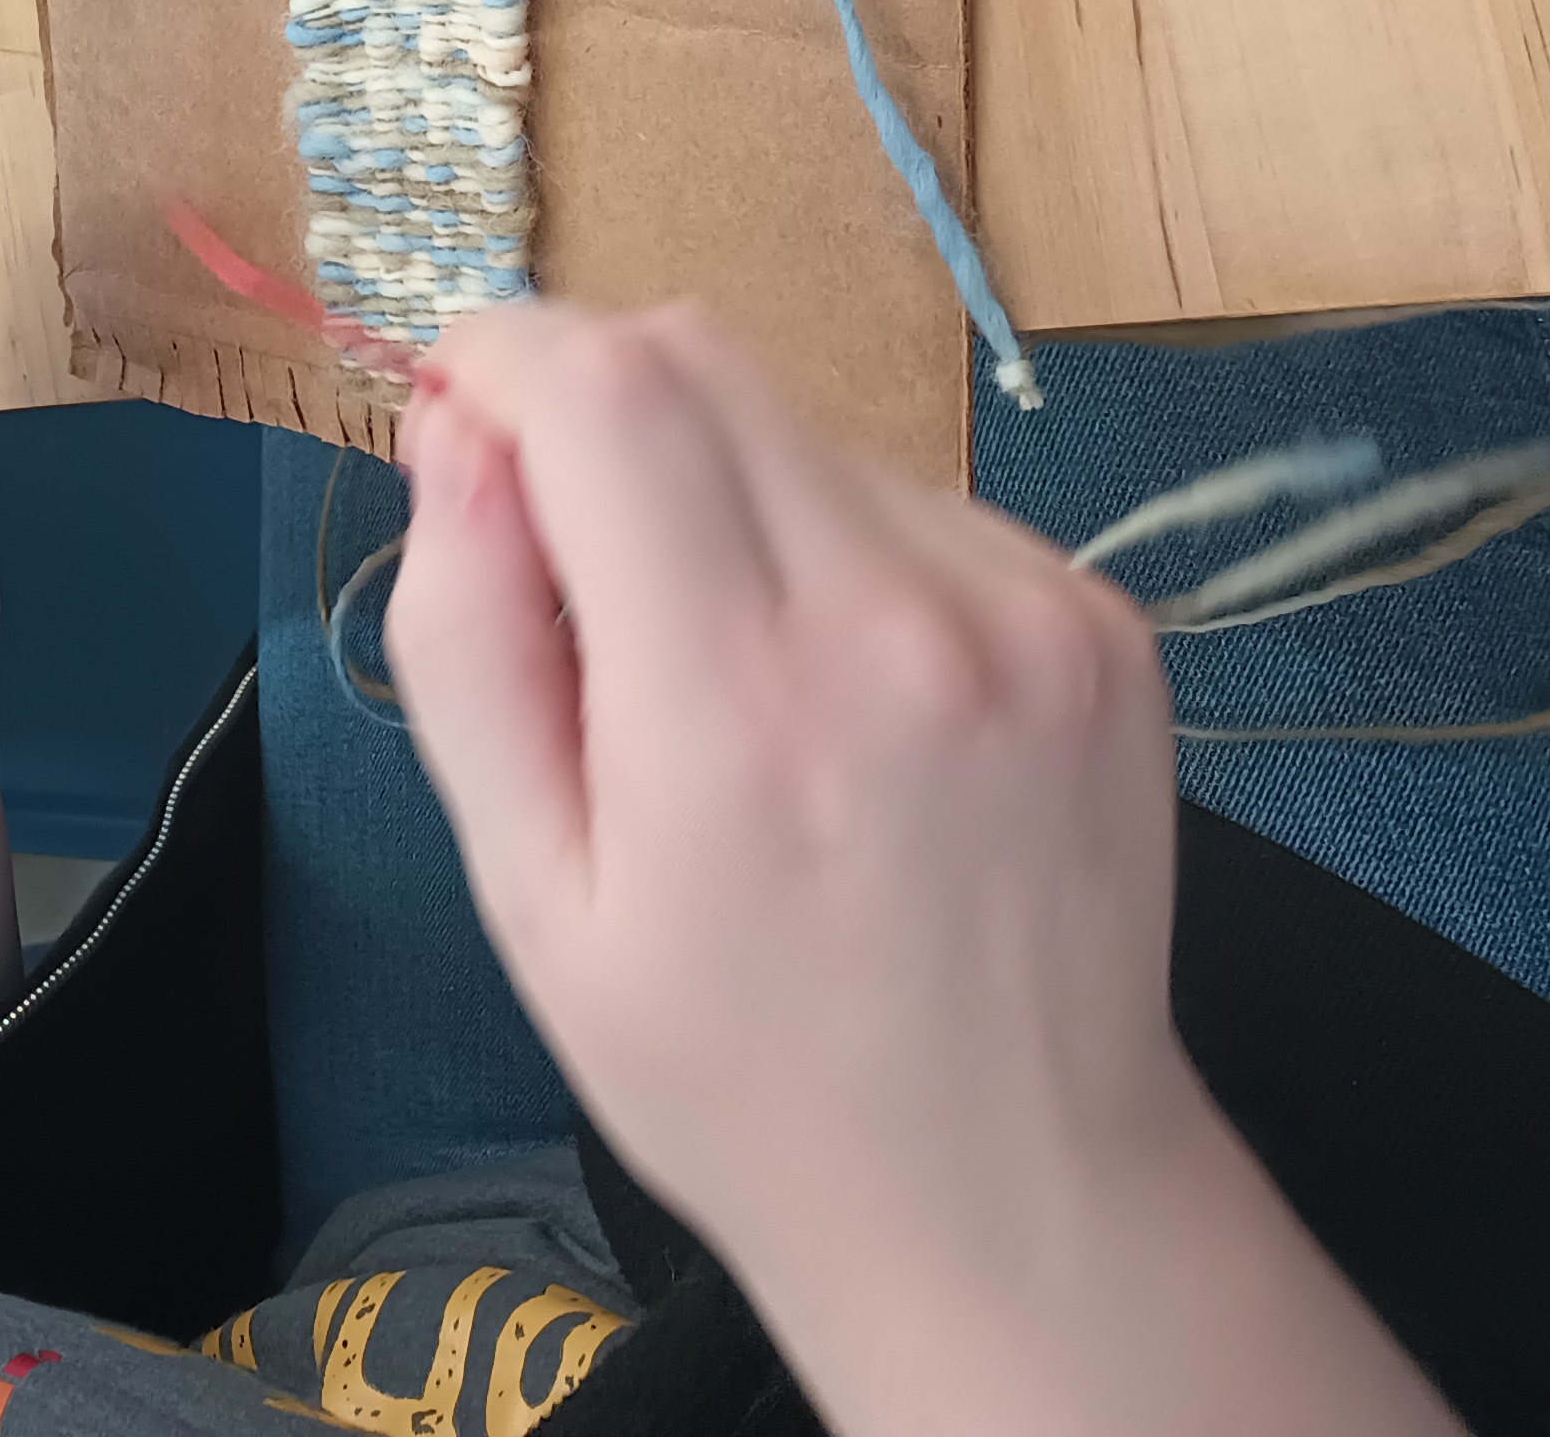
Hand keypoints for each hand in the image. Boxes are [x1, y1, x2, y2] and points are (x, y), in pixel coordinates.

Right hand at [390, 303, 1456, 1436]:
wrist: (1012, 1193)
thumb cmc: (737, 1072)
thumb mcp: (532, 892)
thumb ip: (469, 642)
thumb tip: (449, 428)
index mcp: (736, 708)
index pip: (605, 389)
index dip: (502, 355)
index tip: (459, 406)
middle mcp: (900, 624)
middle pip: (703, 358)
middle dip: (594, 401)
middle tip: (566, 545)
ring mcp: (1028, 609)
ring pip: (809, 427)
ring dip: (729, 490)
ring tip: (734, 678)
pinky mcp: (1100, 615)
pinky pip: (918, 498)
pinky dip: (845, 551)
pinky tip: (851, 700)